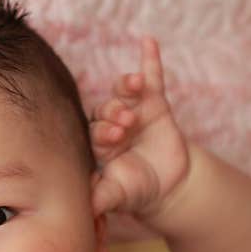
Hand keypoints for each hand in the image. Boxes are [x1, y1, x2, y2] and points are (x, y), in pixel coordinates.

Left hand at [90, 37, 189, 219]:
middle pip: (106, 109)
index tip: (114, 137)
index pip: (93, 131)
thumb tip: (83, 209)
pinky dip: (150, 60)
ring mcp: (133, 110)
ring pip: (124, 92)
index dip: (102, 130)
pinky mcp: (155, 103)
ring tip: (133, 85)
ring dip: (127, 86)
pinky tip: (148, 42)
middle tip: (126, 124)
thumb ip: (100, 198)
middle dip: (115, 113)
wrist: (167, 186)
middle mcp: (110, 122)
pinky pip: (152, 77)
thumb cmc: (134, 190)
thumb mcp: (117, 195)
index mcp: (96, 143)